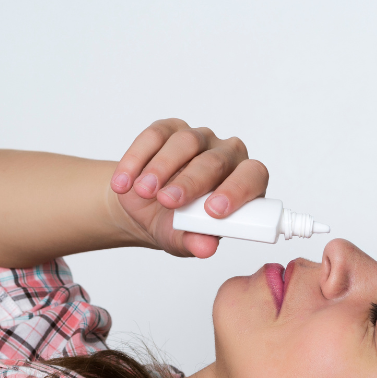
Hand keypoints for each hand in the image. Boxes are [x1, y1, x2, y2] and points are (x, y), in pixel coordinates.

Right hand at [110, 119, 268, 257]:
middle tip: (168, 202)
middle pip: (216, 160)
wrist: (146, 210)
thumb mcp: (185, 240)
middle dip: (191, 182)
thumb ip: (197, 242)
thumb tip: (206, 248)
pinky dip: (136, 159)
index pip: (252, 176)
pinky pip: (155, 135)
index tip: (213, 211)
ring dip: (162, 168)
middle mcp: (226, 155)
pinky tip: (124, 183)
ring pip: (187, 142)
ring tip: (144, 191)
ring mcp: (198, 139)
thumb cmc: (178, 225)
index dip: (237, 190)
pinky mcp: (168, 129)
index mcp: (243, 181)